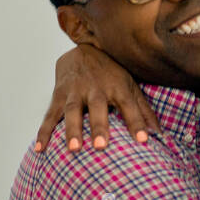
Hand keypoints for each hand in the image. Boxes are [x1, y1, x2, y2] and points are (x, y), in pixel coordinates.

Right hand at [35, 44, 160, 152]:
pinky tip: (41, 149)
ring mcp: (75, 91)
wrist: (83, 50)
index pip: (130, 105)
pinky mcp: (58, 95)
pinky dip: (44, 132)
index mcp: (117, 87)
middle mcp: (96, 88)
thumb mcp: (130, 86)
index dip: (136, 122)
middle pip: (98, 107)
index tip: (143, 141)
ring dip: (72, 129)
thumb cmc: (111, 74)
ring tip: (73, 149)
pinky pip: (50, 115)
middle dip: (98, 126)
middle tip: (100, 146)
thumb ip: (143, 111)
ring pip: (72, 111)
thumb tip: (159, 134)